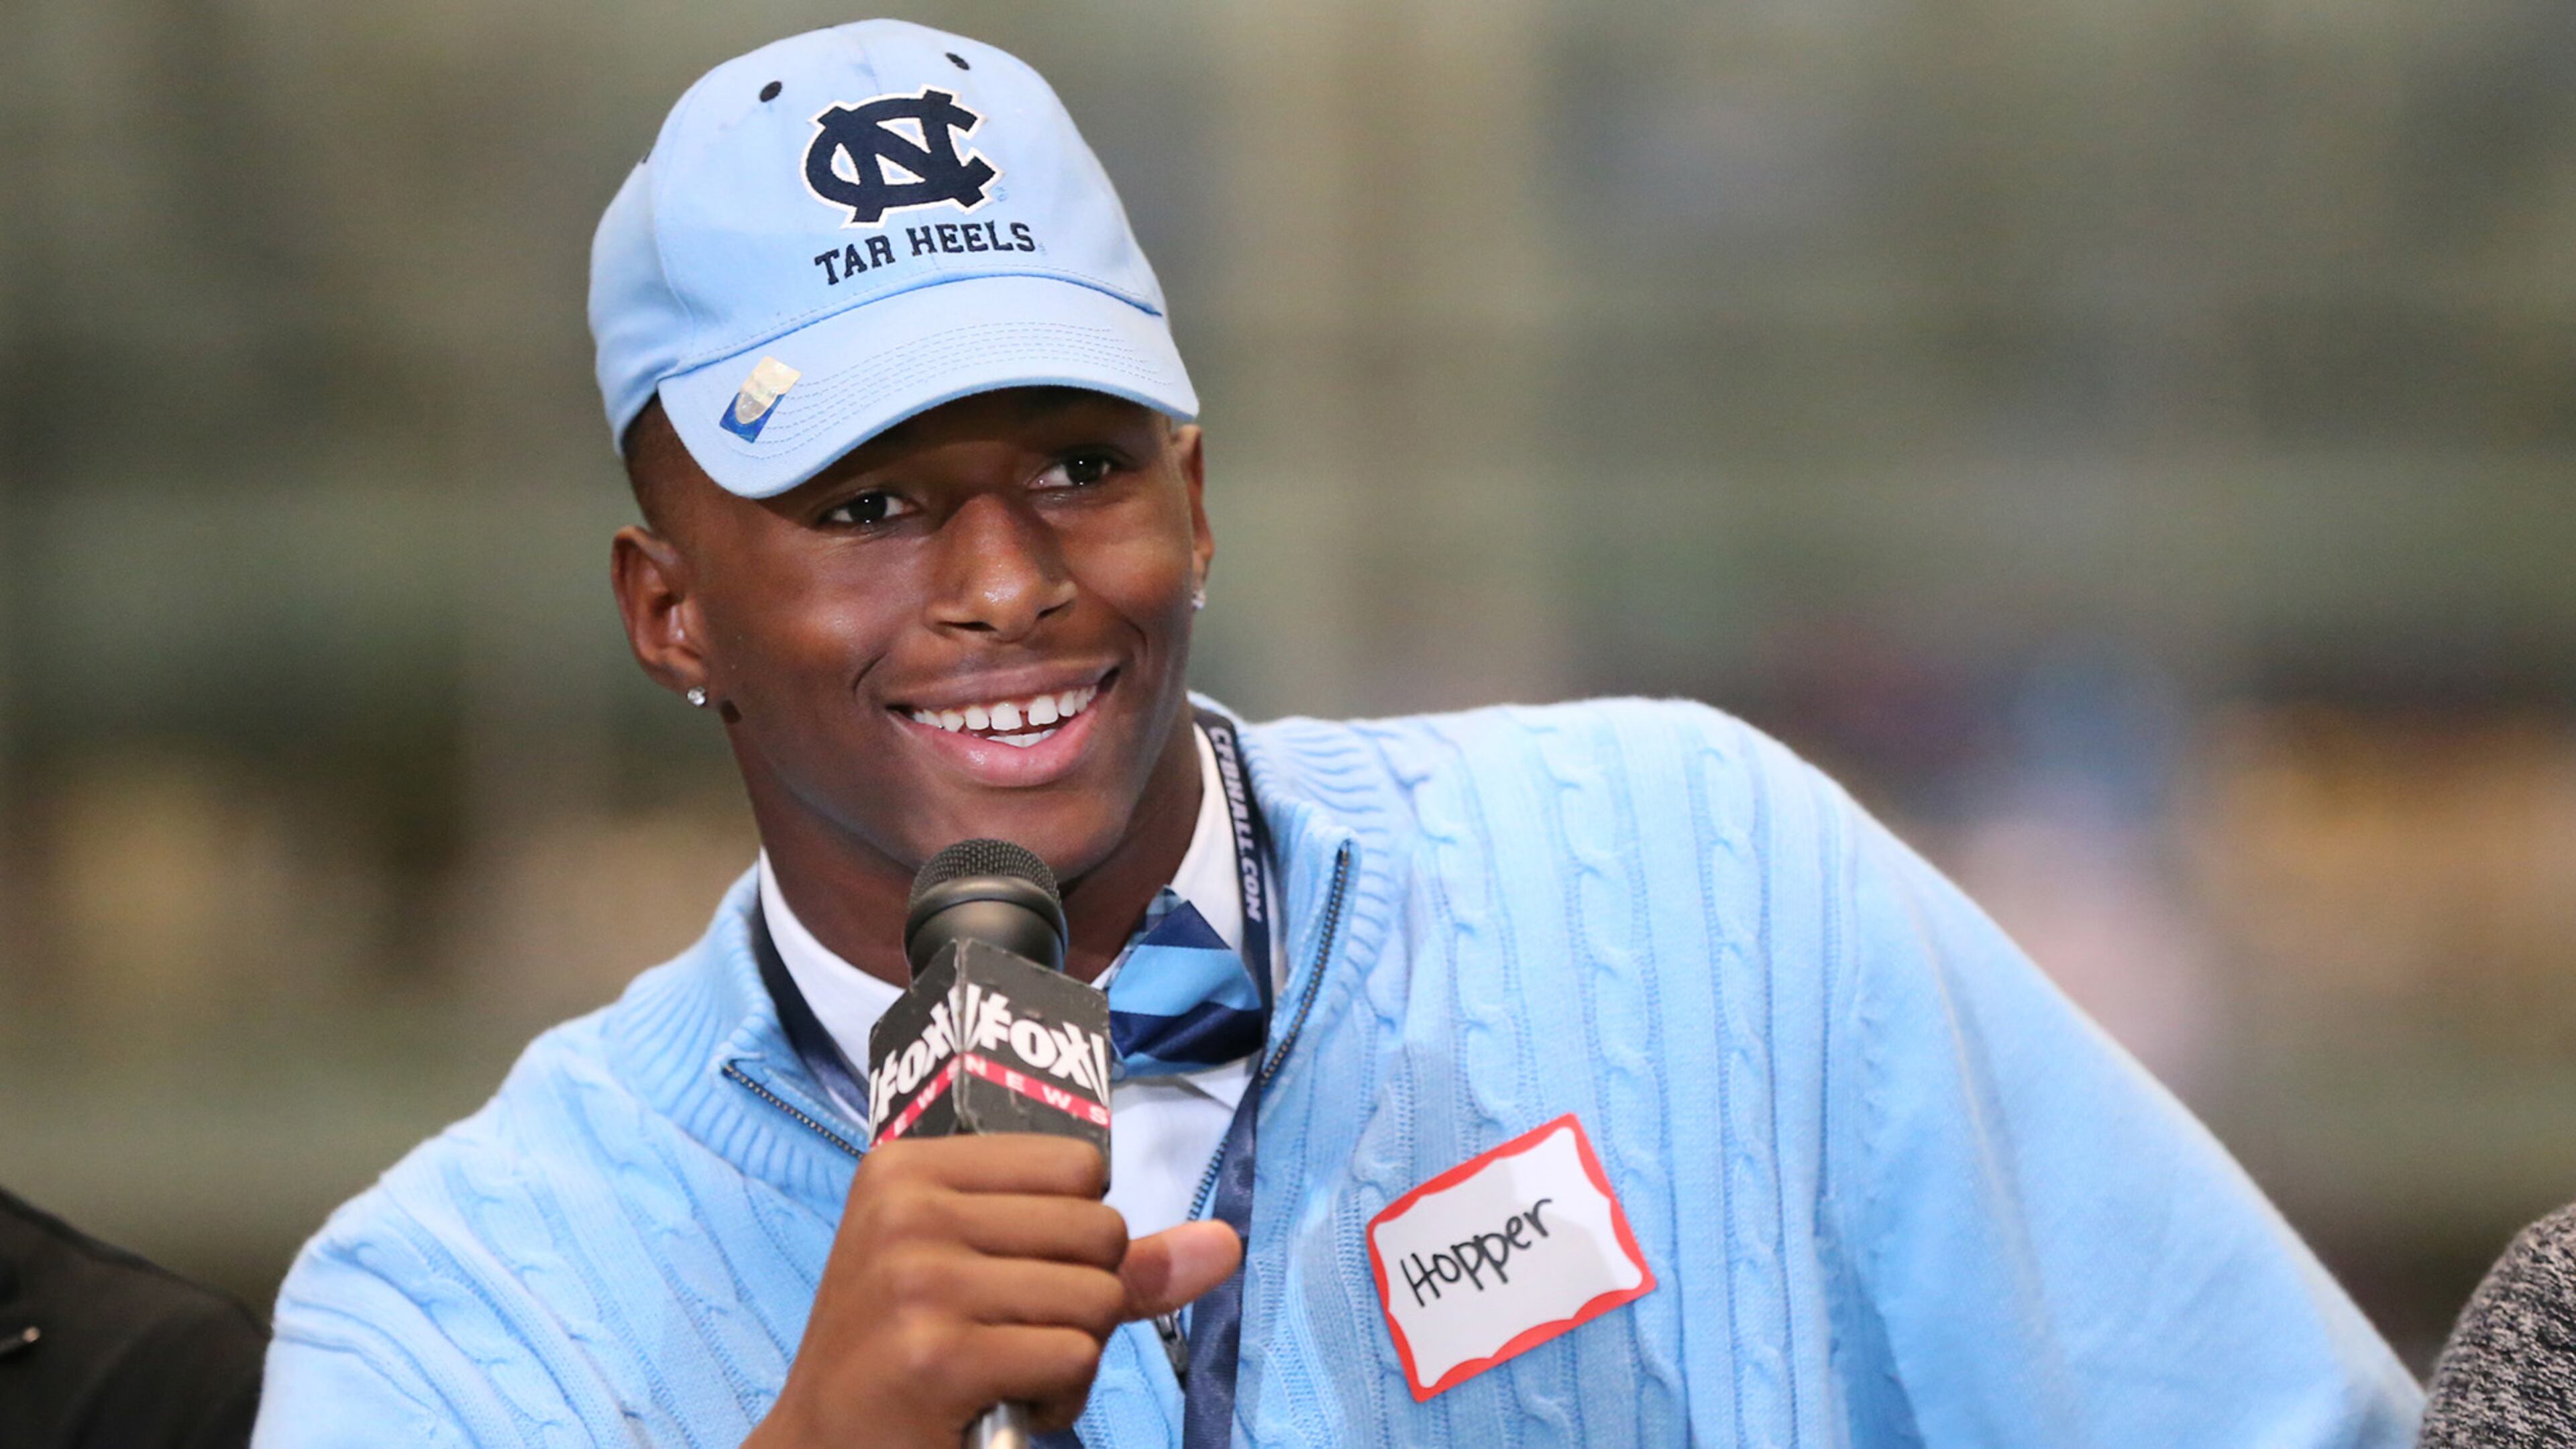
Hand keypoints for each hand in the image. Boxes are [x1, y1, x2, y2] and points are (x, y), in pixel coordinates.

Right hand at [745, 1135, 1242, 1448]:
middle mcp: (907, 1211)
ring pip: (1098, 1299)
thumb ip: (1107, 1253)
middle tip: (1010, 1334)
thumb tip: (1226, 1243)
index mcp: (909, 1166)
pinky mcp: (938, 1357)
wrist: (822, 1446)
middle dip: (1084, 1299)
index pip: (1079, 1165)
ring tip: (1005, 1371)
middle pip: (1100, 1231)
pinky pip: (1077, 1359)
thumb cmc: (908, 1352)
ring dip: (1073, 1355)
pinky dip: (1060, 1399)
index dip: (1076, 1233)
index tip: (1009, 1272)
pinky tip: (1003, 1406)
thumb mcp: (985, 1272)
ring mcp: (919, 1282)